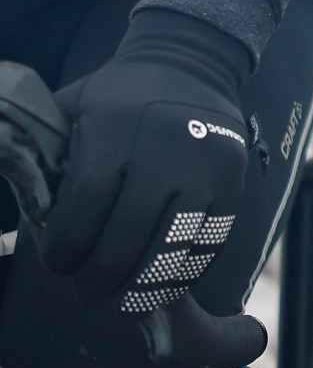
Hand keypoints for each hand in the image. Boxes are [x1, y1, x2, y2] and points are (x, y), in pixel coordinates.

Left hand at [39, 10, 251, 309]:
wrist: (193, 63)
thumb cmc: (115, 98)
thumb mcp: (68, 111)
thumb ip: (39, 157)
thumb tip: (18, 204)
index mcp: (114, 130)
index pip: (83, 212)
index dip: (63, 251)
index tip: (57, 263)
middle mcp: (165, 147)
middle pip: (126, 241)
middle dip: (99, 280)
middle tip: (86, 290)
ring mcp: (207, 166)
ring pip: (172, 251)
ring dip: (144, 289)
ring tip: (126, 303)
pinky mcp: (235, 180)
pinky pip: (209, 244)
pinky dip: (184, 273)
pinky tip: (163, 283)